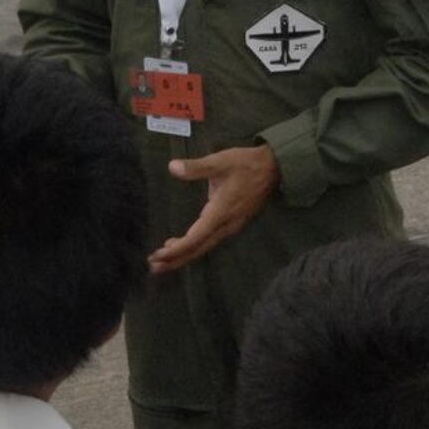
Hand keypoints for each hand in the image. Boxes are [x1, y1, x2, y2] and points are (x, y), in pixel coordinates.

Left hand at [148, 145, 280, 273]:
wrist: (275, 168)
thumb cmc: (246, 164)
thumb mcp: (220, 161)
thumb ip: (196, 167)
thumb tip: (172, 167)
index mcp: (221, 212)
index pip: (196, 238)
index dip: (177, 250)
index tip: (157, 255)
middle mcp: (226, 225)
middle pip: (198, 249)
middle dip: (175, 260)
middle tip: (153, 267)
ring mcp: (230, 226)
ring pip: (204, 247)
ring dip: (183, 255)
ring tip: (162, 261)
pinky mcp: (231, 224)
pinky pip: (209, 241)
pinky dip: (193, 247)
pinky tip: (180, 245)